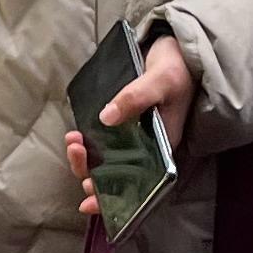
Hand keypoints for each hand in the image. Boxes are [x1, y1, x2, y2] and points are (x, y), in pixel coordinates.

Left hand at [64, 34, 194, 220]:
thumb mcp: (160, 81)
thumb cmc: (178, 69)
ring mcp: (136, 139)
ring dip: (85, 158)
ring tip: (73, 140)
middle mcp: (148, 150)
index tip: (90, 202)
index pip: (138, 185)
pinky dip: (88, 144)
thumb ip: (135, 97)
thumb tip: (106, 118)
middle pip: (117, 176)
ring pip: (106, 162)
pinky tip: (76, 135)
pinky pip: (103, 144)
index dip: (114, 198)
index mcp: (162, 150)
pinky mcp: (125, 125)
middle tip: (76, 149)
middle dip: (91, 172)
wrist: (179, 50)